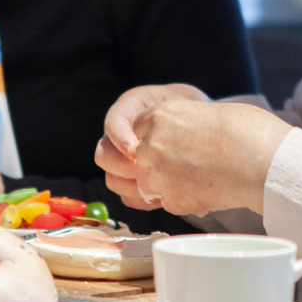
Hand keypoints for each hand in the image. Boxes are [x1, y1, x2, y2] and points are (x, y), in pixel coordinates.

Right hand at [95, 84, 209, 209]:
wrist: (197, 122)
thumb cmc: (189, 107)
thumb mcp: (181, 100)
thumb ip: (170, 116)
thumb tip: (161, 141)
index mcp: (128, 109)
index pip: (112, 123)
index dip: (119, 139)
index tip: (134, 151)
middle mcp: (119, 137)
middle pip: (103, 155)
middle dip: (123, 167)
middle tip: (147, 170)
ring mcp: (124, 161)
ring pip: (112, 179)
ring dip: (131, 187)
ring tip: (156, 186)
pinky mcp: (134, 182)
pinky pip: (127, 197)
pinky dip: (141, 200)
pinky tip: (161, 196)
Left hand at [133, 100, 291, 216]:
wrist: (263, 159)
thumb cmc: (244, 130)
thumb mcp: (201, 113)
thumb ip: (176, 126)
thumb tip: (170, 141)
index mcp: (160, 115)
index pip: (138, 129)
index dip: (156, 140)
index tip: (172, 145)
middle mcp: (154, 142)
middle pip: (144, 158)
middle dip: (162, 163)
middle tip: (193, 164)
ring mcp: (161, 172)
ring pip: (155, 183)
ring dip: (173, 184)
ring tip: (205, 178)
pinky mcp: (172, 198)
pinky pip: (170, 203)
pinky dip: (186, 201)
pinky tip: (209, 191)